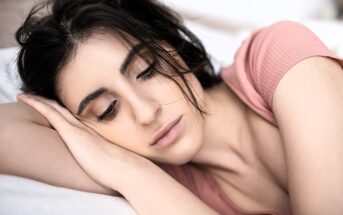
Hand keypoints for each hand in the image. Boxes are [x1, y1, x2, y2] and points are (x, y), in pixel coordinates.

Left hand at [16, 93, 151, 191]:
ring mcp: (78, 129)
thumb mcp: (107, 159)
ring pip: (53, 108)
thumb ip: (100, 154)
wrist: (126, 169)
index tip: (51, 107)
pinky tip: (26, 99)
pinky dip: (37, 104)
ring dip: (38, 100)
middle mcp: (84, 128)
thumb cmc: (119, 168)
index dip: (60, 110)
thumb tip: (100, 159)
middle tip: (34, 97)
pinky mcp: (72, 134)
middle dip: (46, 102)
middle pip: (61, 110)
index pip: (72, 118)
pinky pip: (50, 114)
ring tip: (24, 96)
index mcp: (91, 134)